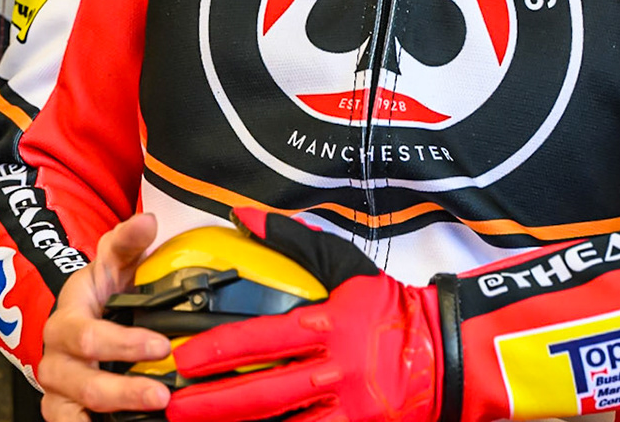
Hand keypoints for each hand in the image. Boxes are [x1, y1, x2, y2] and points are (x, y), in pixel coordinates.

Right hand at [38, 214, 175, 421]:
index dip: (124, 345)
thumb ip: (128, 241)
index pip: (88, 337)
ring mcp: (58, 390)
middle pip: (84, 384)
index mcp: (66, 321)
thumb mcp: (112, 262)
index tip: (161, 347)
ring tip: (150, 414)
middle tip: (162, 394)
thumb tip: (147, 221)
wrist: (80, 316)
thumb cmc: (101, 290)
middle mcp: (56, 360)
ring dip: (112, 415)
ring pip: (74, 414)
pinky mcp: (63, 412)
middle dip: (124, 392)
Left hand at [165, 210, 446, 421]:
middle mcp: (333, 369)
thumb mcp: (346, 266)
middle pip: (262, 392)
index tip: (182, 358)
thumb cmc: (392, 308)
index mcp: (327, 325)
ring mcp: (346, 406)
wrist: (446, 350)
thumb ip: (294, 241)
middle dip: (212, 403)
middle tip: (172, 404)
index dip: (217, 351)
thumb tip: (245, 216)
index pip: (261, 339)